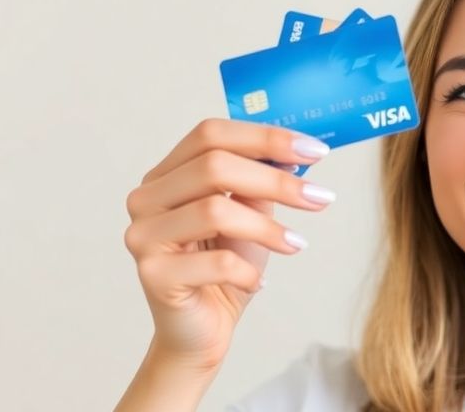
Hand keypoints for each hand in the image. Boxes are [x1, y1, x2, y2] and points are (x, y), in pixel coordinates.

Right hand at [123, 118, 334, 370]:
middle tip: (320, 197)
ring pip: (215, 210)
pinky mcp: (153, 275)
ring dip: (268, 228)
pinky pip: (216, 262)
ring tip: (296, 245)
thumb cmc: (227, 266)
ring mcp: (144, 235)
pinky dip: (249, 272)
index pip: (211, 134)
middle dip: (276, 180)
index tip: (316, 150)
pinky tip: (258, 283)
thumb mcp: (250, 213)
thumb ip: (262, 179)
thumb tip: (297, 150)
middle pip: (214, 166)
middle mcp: (147, 198)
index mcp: (167, 174)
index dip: (265, 137)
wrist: (202, 329)